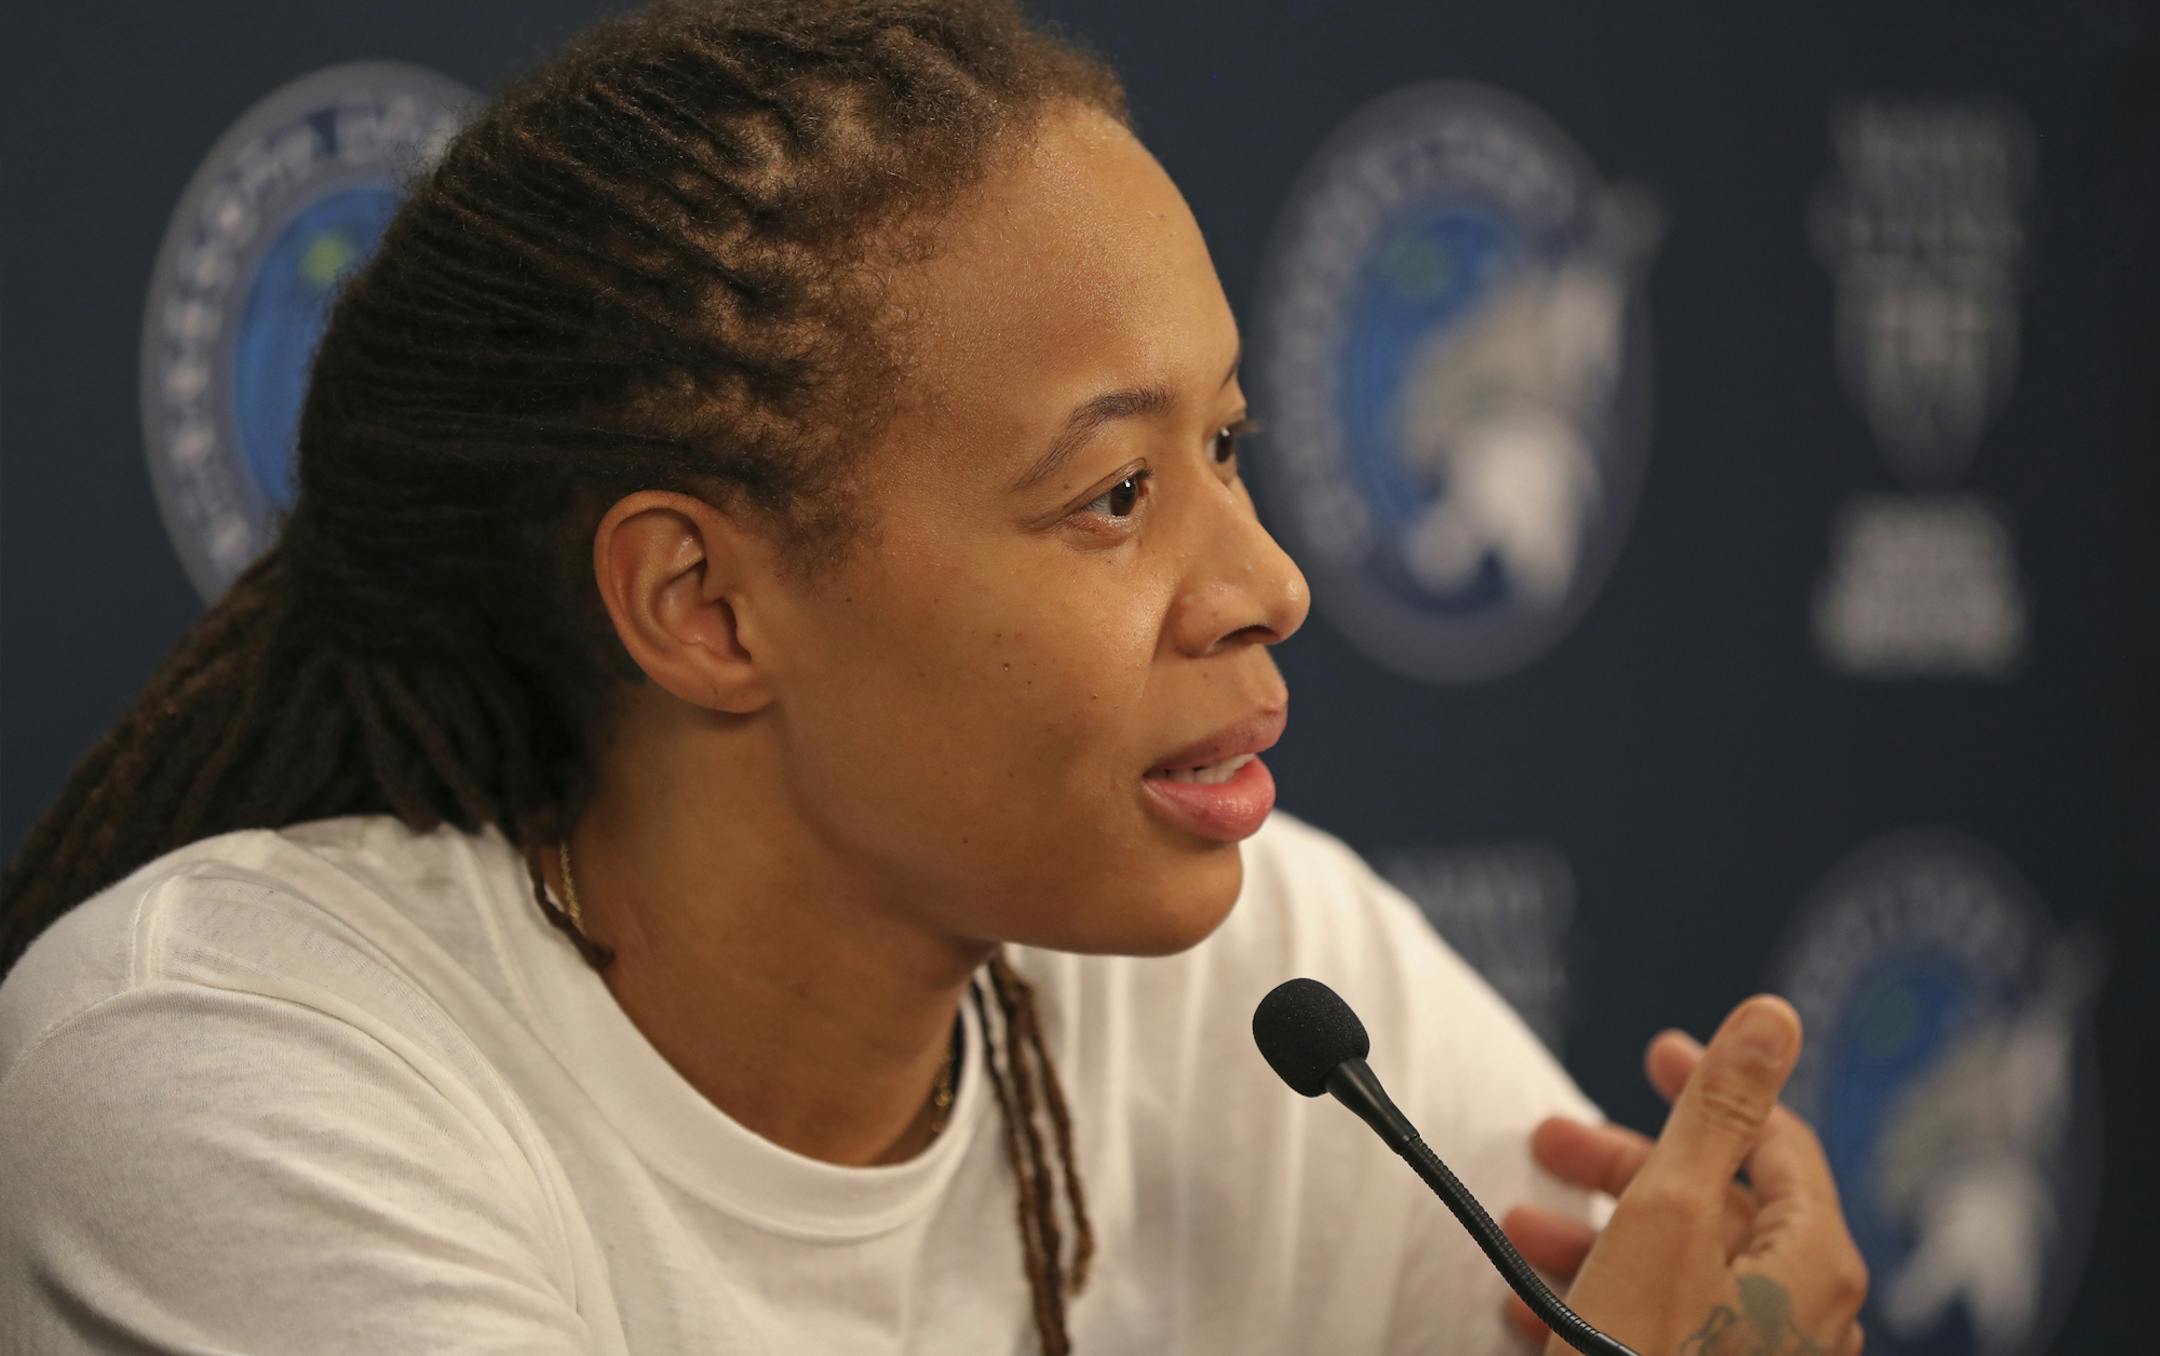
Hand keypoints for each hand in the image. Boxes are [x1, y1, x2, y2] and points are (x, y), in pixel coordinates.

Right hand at [1502, 996, 1867, 1355]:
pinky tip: (1532, 1300)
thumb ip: (1718, 1111)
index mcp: (1813, 1260)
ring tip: (1519, 1229)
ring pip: (1683, 1266)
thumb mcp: (1669, 1216)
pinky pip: (1665, 1323)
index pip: (1776, 1139)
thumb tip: (1773, 1017)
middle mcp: (1804, 1314)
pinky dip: (1603, 1293)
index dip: (1709, 1083)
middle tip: (1550, 1143)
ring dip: (1597, 1231)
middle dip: (1624, 1165)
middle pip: (1721, 1203)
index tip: (1650, 1053)